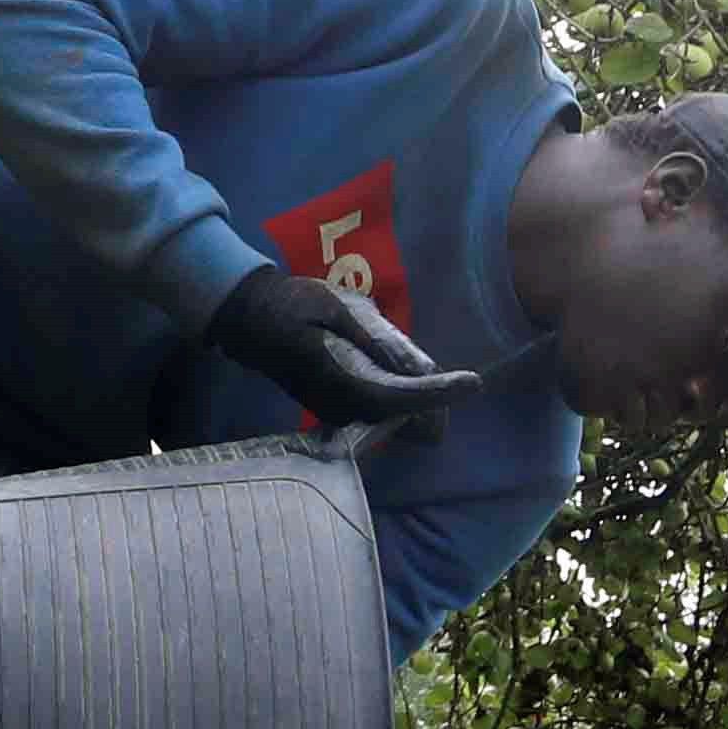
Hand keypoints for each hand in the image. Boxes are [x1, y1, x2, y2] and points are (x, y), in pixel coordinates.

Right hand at [208, 268, 482, 432]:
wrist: (253, 320)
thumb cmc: (296, 305)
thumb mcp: (342, 309)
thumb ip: (382, 341)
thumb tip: (424, 367)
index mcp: (347, 382)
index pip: (406, 399)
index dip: (443, 393)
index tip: (473, 382)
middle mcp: (348, 409)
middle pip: (416, 423)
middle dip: (434, 398)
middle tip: (426, 364)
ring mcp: (344, 416)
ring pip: (406, 421)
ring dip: (417, 396)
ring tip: (396, 358)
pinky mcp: (343, 413)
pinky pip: (389, 413)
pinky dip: (400, 395)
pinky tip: (384, 366)